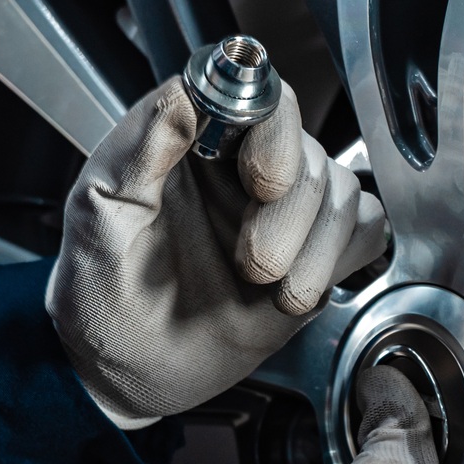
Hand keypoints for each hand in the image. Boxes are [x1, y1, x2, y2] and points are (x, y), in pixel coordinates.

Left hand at [47, 76, 387, 426]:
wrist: (126, 369)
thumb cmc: (101, 292)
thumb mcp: (99, 215)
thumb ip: (138, 147)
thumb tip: (184, 93)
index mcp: (193, 141)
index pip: (257, 94)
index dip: (274, 132)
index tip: (261, 180)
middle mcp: (243, 167)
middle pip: (308, 152)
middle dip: (288, 215)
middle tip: (251, 262)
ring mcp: (282, 211)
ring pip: (342, 192)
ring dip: (312, 250)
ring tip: (264, 284)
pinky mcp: (313, 253)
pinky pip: (364, 230)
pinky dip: (340, 260)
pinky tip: (295, 291)